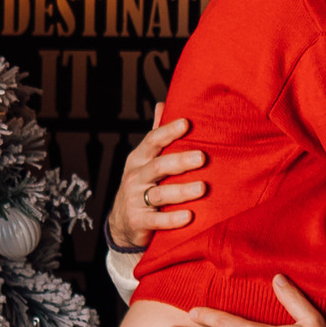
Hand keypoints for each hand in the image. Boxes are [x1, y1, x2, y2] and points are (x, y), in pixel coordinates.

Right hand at [110, 112, 204, 251]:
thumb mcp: (145, 160)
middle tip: (202, 157)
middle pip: (158, 166)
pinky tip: (189, 216)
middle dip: (180, 161)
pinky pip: (157, 221)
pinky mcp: (138, 221)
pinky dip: (172, 219)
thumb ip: (156, 135)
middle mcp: (135, 177)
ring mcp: (135, 200)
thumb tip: (162, 103)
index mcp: (139, 159)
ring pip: (160, 194)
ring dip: (181, 191)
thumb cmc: (142, 184)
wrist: (123, 223)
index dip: (168, 132)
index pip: (152, 141)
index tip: (187, 123)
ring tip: (202, 187)